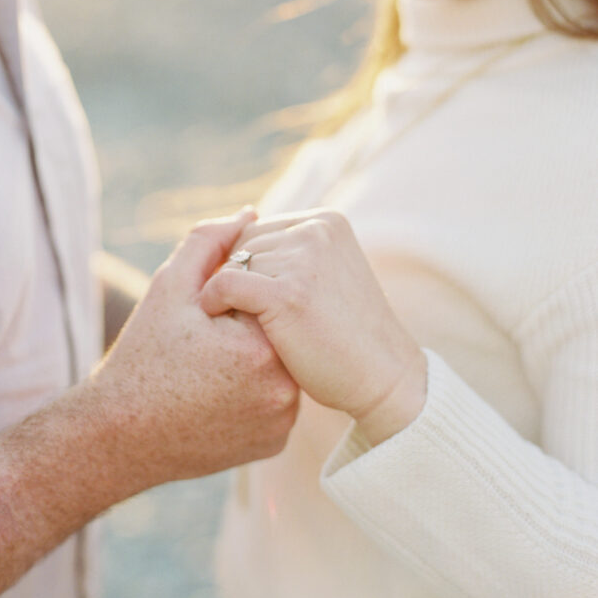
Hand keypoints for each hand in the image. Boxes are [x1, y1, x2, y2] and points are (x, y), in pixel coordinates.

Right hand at [91, 210, 298, 485]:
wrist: (119, 438)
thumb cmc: (143, 357)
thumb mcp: (170, 287)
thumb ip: (211, 243)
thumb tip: (251, 214)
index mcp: (260, 347)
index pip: (270, 295)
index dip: (235, 296)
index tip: (205, 315)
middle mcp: (283, 389)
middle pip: (282, 330)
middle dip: (250, 323)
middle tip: (207, 342)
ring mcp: (282, 421)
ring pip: (284, 364)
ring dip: (258, 355)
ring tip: (211, 366)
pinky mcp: (275, 443)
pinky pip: (277, 400)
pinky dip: (257, 389)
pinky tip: (219, 392)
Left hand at [201, 209, 426, 444]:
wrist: (384, 376)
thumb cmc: (348, 332)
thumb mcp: (328, 273)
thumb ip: (295, 250)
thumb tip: (242, 224)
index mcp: (326, 221)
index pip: (259, 229)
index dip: (245, 263)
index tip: (247, 295)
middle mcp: (315, 231)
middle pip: (244, 243)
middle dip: (237, 276)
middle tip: (240, 311)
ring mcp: (303, 260)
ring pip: (233, 264)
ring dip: (228, 293)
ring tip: (239, 320)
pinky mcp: (287, 293)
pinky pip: (225, 284)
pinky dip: (214, 301)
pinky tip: (218, 317)